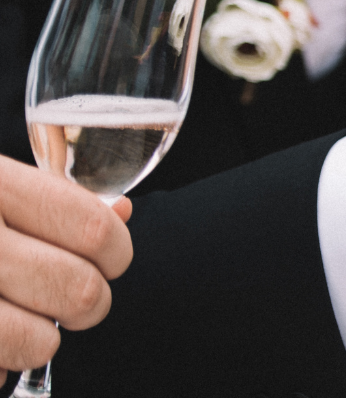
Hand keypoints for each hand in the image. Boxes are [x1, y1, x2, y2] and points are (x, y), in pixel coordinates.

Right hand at [0, 157, 132, 369]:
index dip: (116, 254)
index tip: (108, 260)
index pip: (93, 230)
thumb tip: (119, 214)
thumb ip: (49, 198)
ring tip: (22, 320)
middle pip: (77, 289)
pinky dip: (0, 362)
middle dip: (88, 303)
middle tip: (71, 300)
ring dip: (40, 340)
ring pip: (38, 341)